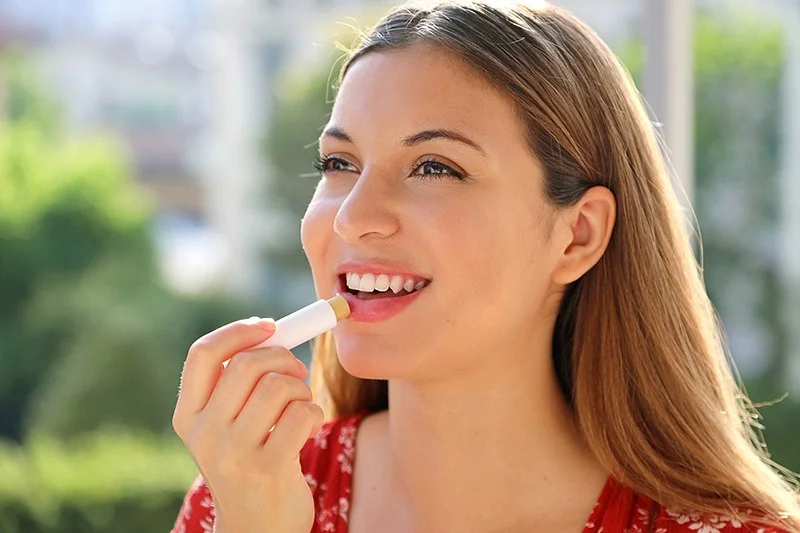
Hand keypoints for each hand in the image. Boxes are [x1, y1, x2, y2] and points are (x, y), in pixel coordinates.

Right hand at [172, 317, 322, 532]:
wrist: (258, 527)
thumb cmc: (250, 461)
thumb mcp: (229, 425)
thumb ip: (240, 383)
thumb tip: (273, 332)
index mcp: (188, 415)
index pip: (202, 354)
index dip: (238, 332)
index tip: (268, 327)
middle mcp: (204, 433)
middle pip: (245, 364)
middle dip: (282, 357)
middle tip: (296, 370)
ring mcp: (233, 453)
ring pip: (278, 387)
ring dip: (302, 389)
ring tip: (301, 405)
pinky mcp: (267, 468)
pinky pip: (302, 414)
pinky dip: (314, 413)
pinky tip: (308, 429)